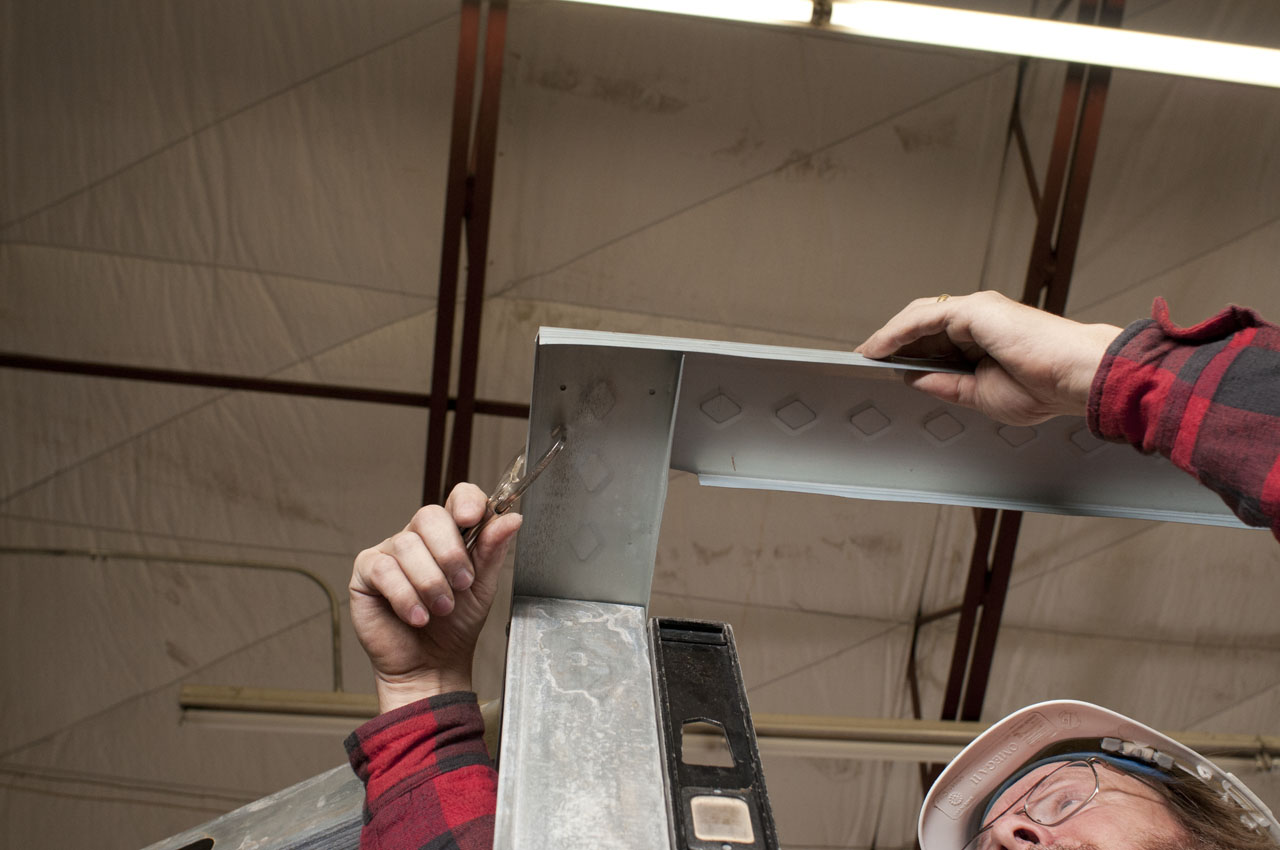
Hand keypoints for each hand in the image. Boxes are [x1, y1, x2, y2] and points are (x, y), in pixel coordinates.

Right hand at [349, 483, 521, 712]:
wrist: (432, 665)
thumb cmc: (456, 626)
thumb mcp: (482, 587)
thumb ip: (493, 550)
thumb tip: (511, 518)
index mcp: (450, 534)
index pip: (458, 498)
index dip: (466, 501)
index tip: (473, 518)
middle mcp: (418, 537)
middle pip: (429, 516)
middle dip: (450, 552)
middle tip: (461, 583)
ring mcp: (389, 552)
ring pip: (407, 545)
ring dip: (430, 582)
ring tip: (441, 608)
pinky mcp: (366, 573)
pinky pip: (384, 570)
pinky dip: (405, 596)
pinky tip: (417, 616)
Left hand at [855, 291, 1122, 425]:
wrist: (1077, 377)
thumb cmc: (1046, 386)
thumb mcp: (980, 395)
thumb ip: (945, 384)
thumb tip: (912, 378)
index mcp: (985, 338)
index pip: (935, 340)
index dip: (906, 351)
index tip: (883, 366)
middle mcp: (979, 319)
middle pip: (922, 326)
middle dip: (892, 343)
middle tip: (866, 359)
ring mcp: (977, 311)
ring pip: (919, 318)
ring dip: (889, 337)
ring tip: (866, 354)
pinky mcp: (975, 309)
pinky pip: (924, 318)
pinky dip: (897, 332)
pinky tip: (879, 348)